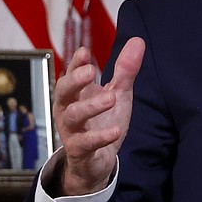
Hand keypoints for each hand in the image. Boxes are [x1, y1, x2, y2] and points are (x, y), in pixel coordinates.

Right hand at [51, 38, 145, 195]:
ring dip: (91, 107)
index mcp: (76, 93)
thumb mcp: (117, 93)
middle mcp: (68, 109)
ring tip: (111, 99)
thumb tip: (138, 40)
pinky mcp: (79, 151)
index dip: (76, 63)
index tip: (85, 52)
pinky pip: (86, 143)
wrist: (96, 161)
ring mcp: (72, 130)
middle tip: (90, 72)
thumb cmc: (103, 122)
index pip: (71, 73)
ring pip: (73, 116)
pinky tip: (116, 131)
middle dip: (74, 81)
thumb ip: (125, 70)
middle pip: (63, 91)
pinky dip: (100, 137)